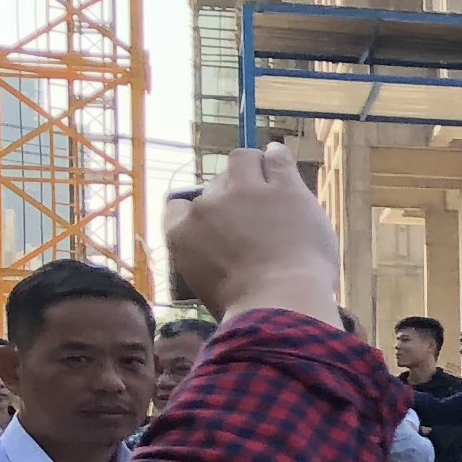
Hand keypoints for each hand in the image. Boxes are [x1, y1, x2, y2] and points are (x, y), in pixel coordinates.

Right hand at [163, 141, 344, 325]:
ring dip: (252, 164)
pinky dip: (276, 155)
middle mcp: (207, 207)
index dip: (198, 209)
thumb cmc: (246, 307)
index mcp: (182, 234)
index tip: (214, 217)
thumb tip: (216, 260)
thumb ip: (205, 262)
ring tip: (264, 169)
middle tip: (250, 207)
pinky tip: (278, 154)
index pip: (178, 206)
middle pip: (214, 185)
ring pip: (242, 160)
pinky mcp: (283, 188)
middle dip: (229, 193)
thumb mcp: (205, 289)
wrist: (280, 300)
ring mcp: (245, 192)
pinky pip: (276, 160)